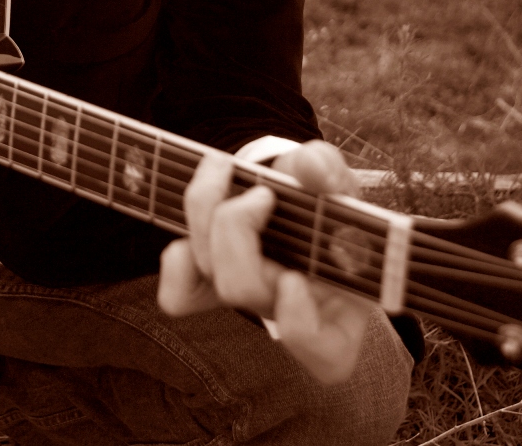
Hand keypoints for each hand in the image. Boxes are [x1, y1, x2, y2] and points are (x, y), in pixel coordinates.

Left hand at [159, 140, 379, 385]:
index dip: (301, 325)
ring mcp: (248, 300)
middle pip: (245, 291)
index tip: (294, 278)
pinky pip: (180, 296)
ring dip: (207, 221)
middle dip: (237, 231)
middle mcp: (291, 310)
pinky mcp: (211, 290)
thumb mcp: (336, 181)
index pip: (328, 354)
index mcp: (343, 300)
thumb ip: (328, 172)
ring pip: (211, 280)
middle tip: (261, 194)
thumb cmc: (325, 198)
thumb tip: (311, 167)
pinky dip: (178, 258)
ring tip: (224, 171)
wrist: (294, 193)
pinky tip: (201, 202)